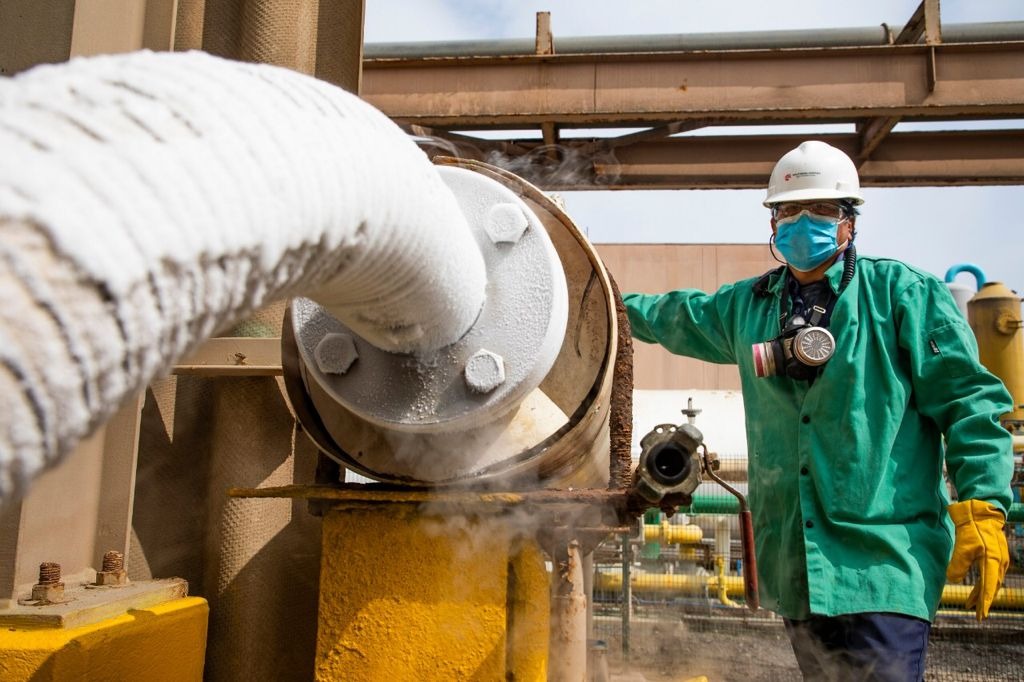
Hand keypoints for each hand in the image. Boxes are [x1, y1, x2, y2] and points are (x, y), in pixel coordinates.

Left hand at [946, 499, 1009, 620]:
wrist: (981, 513)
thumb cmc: (972, 529)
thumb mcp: (963, 547)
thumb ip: (958, 565)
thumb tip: (954, 580)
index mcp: (993, 561)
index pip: (989, 587)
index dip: (984, 602)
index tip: (980, 614)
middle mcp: (999, 563)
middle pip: (992, 588)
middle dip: (983, 602)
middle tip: (976, 614)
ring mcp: (1000, 560)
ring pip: (991, 582)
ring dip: (982, 594)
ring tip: (971, 604)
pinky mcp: (996, 557)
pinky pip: (991, 576)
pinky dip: (984, 585)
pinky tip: (976, 590)